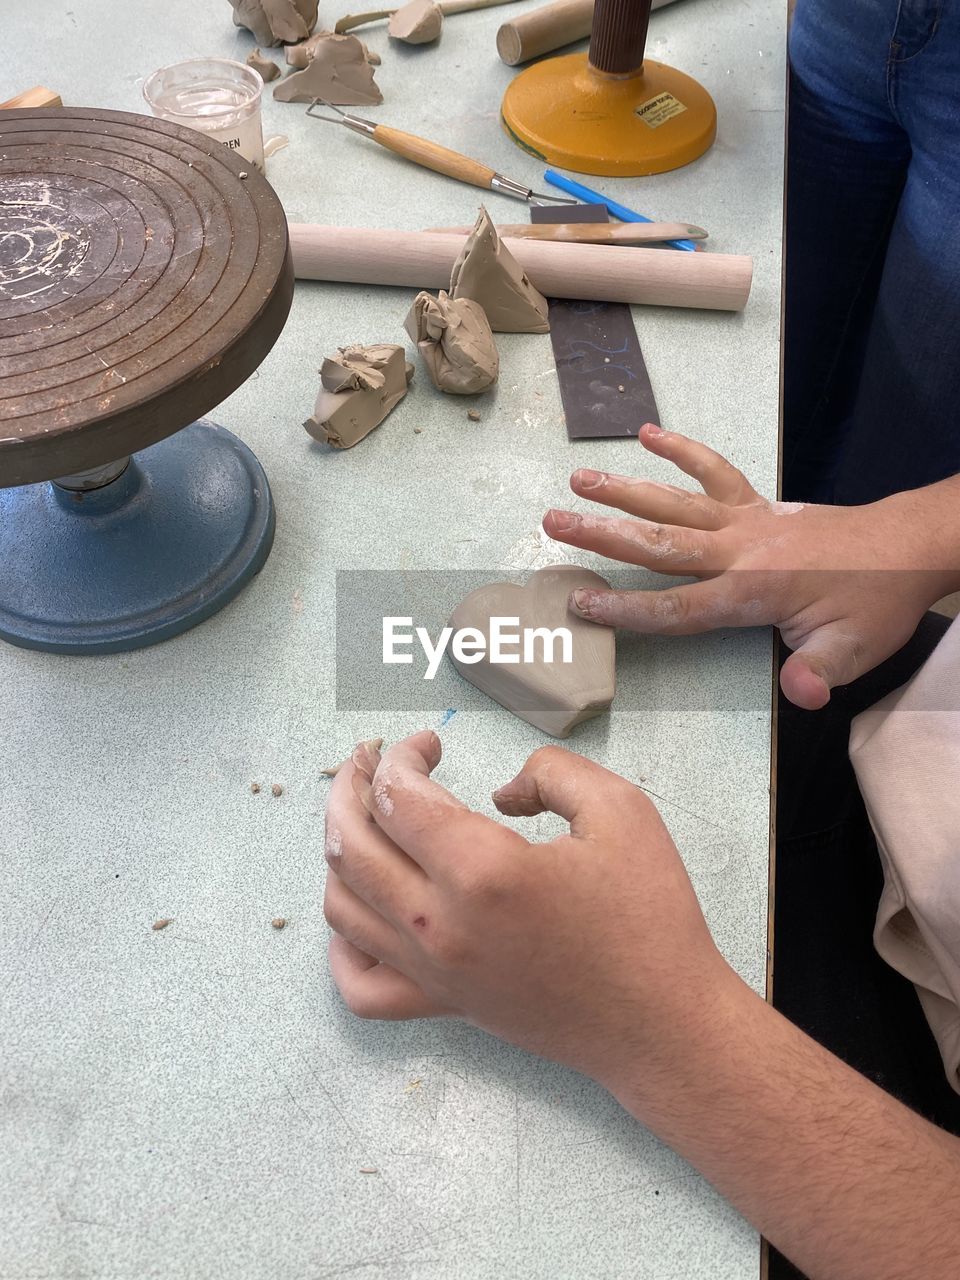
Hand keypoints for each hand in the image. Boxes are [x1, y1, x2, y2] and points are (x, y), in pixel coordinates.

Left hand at [324, 732, 733, 1094]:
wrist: (661, 1023)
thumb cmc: (648, 917)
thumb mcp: (620, 811)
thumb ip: (551, 772)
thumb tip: (502, 790)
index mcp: (481, 869)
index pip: (400, 795)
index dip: (403, 755)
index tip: (430, 741)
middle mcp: (440, 923)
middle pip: (350, 843)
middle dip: (350, 787)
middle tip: (368, 760)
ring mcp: (434, 972)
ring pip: (341, 905)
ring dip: (338, 849)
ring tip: (361, 818)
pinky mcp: (442, 1007)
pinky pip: (360, 985)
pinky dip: (341, 946)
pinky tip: (363, 909)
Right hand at [542, 423, 955, 709]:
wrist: (908, 546)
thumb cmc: (877, 601)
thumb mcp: (857, 649)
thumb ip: (820, 674)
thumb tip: (798, 695)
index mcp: (753, 590)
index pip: (677, 607)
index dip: (627, 610)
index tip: (581, 605)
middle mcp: (739, 549)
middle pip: (659, 544)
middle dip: (603, 536)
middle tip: (554, 525)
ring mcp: (745, 520)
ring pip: (674, 502)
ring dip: (625, 491)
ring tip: (577, 480)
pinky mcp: (757, 503)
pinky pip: (714, 470)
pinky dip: (682, 449)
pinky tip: (647, 434)